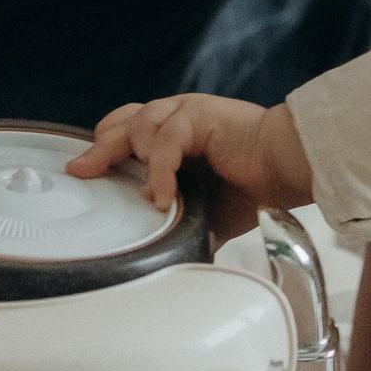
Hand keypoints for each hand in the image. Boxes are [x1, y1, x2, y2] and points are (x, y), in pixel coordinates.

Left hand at [72, 90, 310, 226]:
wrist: (288, 166)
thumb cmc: (253, 185)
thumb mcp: (204, 210)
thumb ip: (180, 222)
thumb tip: (164, 258)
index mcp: (172, 131)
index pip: (122, 129)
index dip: (103, 149)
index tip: (83, 172)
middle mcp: (174, 116)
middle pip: (119, 124)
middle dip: (99, 151)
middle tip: (83, 173)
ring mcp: (186, 111)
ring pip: (138, 127)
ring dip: (136, 162)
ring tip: (149, 197)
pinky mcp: (200, 116)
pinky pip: (166, 143)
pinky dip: (160, 172)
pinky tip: (162, 197)